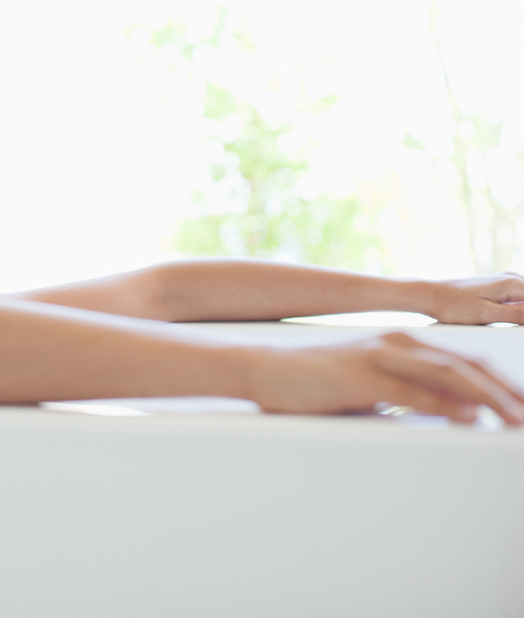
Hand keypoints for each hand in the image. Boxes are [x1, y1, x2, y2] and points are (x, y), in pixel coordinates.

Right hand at [249, 331, 523, 424]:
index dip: (501, 385)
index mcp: (402, 345)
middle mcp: (397, 344)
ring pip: (449, 375)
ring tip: (513, 419)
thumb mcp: (370, 388)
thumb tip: (449, 413)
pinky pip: (411, 390)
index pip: (466, 363)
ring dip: (488, 399)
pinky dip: (444, 404)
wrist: (266, 370)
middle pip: (468, 366)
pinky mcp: (361, 374)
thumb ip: (408, 396)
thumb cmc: (315, 383)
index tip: (522, 406)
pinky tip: (466, 417)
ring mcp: (379, 356)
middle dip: (505, 392)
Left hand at [425, 272, 523, 324]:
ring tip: (498, 319)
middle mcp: (512, 278)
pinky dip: (518, 309)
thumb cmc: (453, 305)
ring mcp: (505, 281)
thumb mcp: (487, 315)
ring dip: (521, 314)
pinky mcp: (498, 287)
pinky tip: (511, 320)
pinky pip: (518, 298)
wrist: (430, 295)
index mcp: (513, 283)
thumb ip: (518, 315)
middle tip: (508, 323)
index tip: (520, 325)